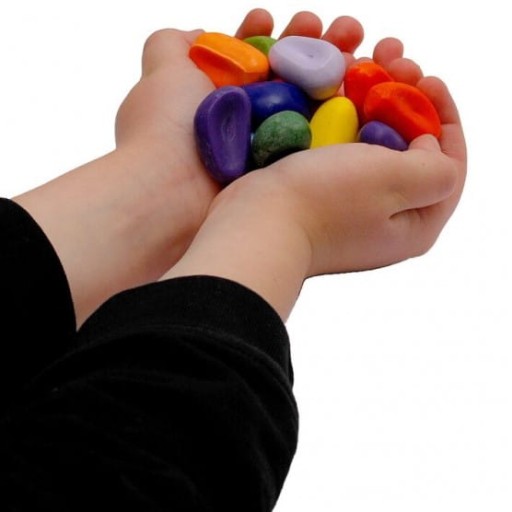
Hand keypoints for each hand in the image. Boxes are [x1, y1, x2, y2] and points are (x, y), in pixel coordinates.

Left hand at [13, 10, 364, 325]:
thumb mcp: (162, 70)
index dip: (292, 37)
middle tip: (351, 31)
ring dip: (347, 74)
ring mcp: (274, 151)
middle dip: (328, 48)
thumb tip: (196, 34)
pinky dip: (352, 117)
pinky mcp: (290, 175)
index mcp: (233, 95)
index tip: (308, 22)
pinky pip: (329, 144)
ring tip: (368, 49)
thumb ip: (173, 44)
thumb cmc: (166, 132)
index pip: (270, 57)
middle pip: (302, 78)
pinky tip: (367, 91)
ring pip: (321, 107)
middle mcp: (257, 123)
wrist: (170, 199)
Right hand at [163, 38, 465, 318]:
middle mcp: (386, 221)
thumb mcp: (397, 181)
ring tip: (363, 66)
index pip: (450, 167)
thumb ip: (435, 167)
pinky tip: (336, 93)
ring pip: (374, 147)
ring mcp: (351, 210)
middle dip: (407, 103)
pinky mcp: (321, 197)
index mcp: (415, 226)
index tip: (426, 81)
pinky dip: (345, 119)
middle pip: (412, 153)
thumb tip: (425, 149)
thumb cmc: (324, 203)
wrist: (254, 225)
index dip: (444, 117)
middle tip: (393, 66)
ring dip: (374, 103)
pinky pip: (343, 151)